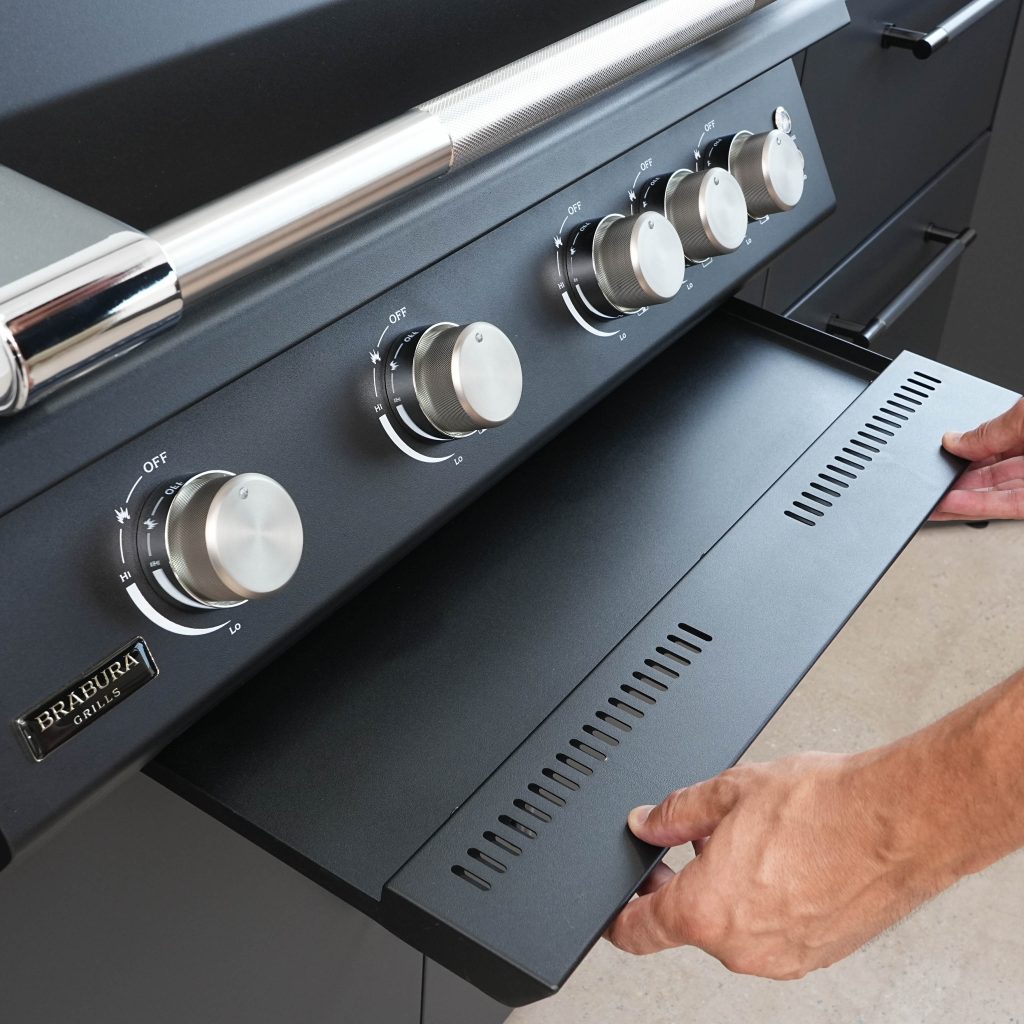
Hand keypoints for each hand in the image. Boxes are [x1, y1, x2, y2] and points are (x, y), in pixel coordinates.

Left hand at [604, 751, 954, 978]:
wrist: (902, 820)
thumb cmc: (825, 806)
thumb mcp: (729, 791)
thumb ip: (676, 812)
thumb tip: (647, 822)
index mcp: (707, 911)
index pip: (638, 931)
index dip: (616, 916)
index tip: (614, 908)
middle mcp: (743, 948)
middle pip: (688, 925)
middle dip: (682, 885)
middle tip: (695, 842)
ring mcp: (784, 958)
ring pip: (732, 929)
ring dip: (728, 893)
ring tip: (753, 841)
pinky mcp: (820, 956)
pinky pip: (772, 934)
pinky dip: (766, 904)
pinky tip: (785, 862)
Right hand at [932, 397, 1023, 519]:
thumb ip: (989, 429)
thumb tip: (952, 439)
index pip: (990, 444)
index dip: (962, 451)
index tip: (939, 453)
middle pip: (985, 473)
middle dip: (954, 479)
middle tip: (928, 480)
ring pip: (989, 495)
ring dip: (956, 499)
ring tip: (929, 499)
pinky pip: (1002, 507)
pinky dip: (973, 507)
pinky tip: (947, 504)